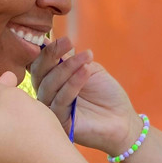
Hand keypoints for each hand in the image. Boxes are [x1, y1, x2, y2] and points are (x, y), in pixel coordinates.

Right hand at [31, 37, 142, 155]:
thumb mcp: (88, 69)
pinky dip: (73, 83)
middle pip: (38, 73)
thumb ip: (68, 59)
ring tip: (86, 58)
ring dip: (67, 68)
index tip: (65, 39)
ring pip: (48, 85)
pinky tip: (86, 71)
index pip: (39, 64)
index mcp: (51, 81)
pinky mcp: (60, 123)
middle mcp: (47, 95)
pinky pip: (61, 100)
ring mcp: (52, 110)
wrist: (123, 118)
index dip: (48, 50)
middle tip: (69, 42)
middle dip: (52, 55)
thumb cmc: (106, 93)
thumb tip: (47, 42)